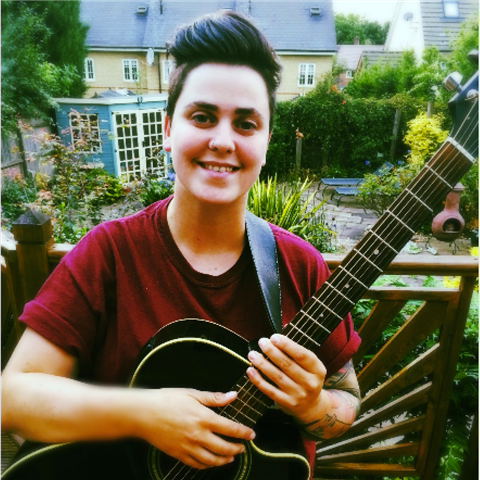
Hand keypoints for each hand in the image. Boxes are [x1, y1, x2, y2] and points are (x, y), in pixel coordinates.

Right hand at [139, 388, 255, 469]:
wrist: (143, 413)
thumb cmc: (167, 399)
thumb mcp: (192, 393)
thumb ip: (214, 398)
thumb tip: (233, 396)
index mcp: (203, 418)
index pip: (230, 428)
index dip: (243, 433)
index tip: (251, 434)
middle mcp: (198, 435)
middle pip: (223, 447)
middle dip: (237, 449)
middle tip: (243, 447)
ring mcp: (188, 447)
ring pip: (211, 460)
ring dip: (224, 460)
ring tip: (231, 457)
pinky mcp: (178, 454)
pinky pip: (197, 464)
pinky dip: (207, 465)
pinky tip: (211, 462)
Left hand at [246, 334, 326, 423]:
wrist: (311, 407)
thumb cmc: (306, 378)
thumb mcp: (310, 367)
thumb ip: (296, 354)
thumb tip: (274, 339)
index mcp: (318, 370)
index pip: (302, 355)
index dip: (287, 345)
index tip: (273, 337)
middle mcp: (310, 383)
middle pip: (288, 364)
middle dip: (272, 351)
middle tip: (261, 342)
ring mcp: (298, 394)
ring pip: (277, 376)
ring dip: (263, 364)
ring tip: (252, 354)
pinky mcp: (287, 403)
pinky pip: (270, 391)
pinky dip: (258, 380)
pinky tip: (250, 371)